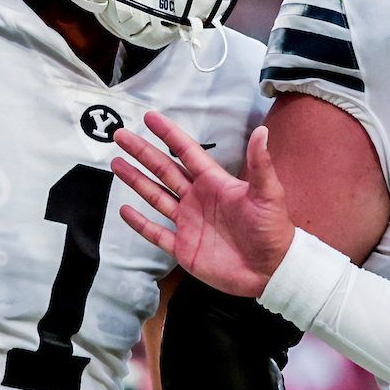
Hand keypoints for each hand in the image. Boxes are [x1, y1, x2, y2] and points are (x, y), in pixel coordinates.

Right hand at [113, 114, 295, 299]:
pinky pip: (156, 233)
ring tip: (117, 163)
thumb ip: (260, 164)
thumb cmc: (273, 231)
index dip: (169, 134)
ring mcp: (188, 223)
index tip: (150, 118)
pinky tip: (125, 210)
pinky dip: (140, 223)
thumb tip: (261, 131)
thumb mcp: (268, 194)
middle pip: (164, 170)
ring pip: (156, 197)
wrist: (271, 271)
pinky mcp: (184, 248)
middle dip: (142, 153)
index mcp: (214, 183)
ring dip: (136, 180)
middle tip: (121, 136)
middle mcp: (197, 199)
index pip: (186, 152)